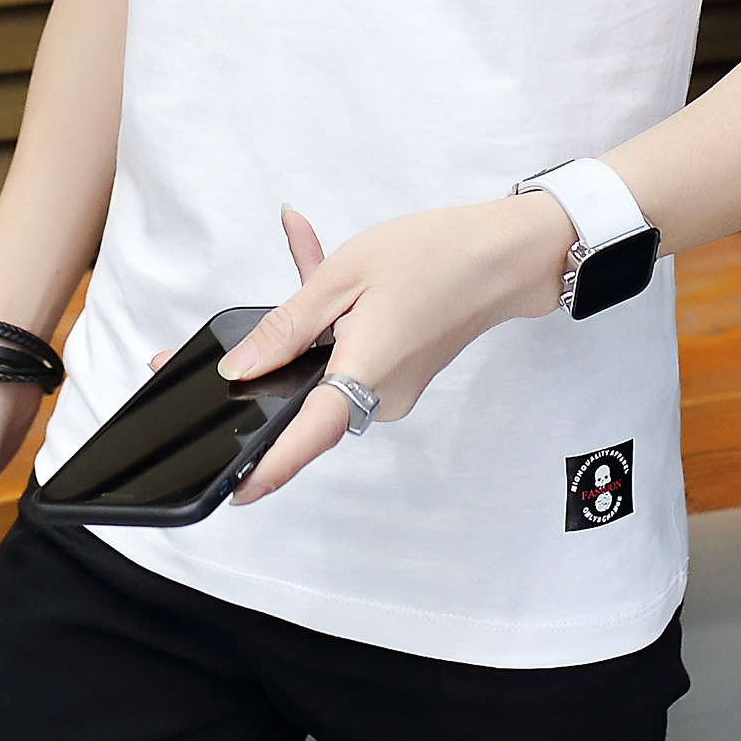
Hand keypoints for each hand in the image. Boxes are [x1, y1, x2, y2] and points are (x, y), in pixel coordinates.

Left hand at [216, 195, 575, 504]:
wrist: (504, 254)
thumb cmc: (437, 255)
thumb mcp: (344, 275)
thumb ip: (287, 325)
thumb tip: (242, 367)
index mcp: (366, 371)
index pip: (309, 431)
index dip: (269, 466)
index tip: (236, 490)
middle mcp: (382, 394)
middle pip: (308, 388)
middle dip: (281, 349)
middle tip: (251, 311)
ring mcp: (393, 387)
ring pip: (328, 362)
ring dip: (312, 318)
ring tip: (308, 250)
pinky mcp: (399, 372)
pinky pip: (351, 353)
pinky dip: (336, 317)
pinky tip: (318, 259)